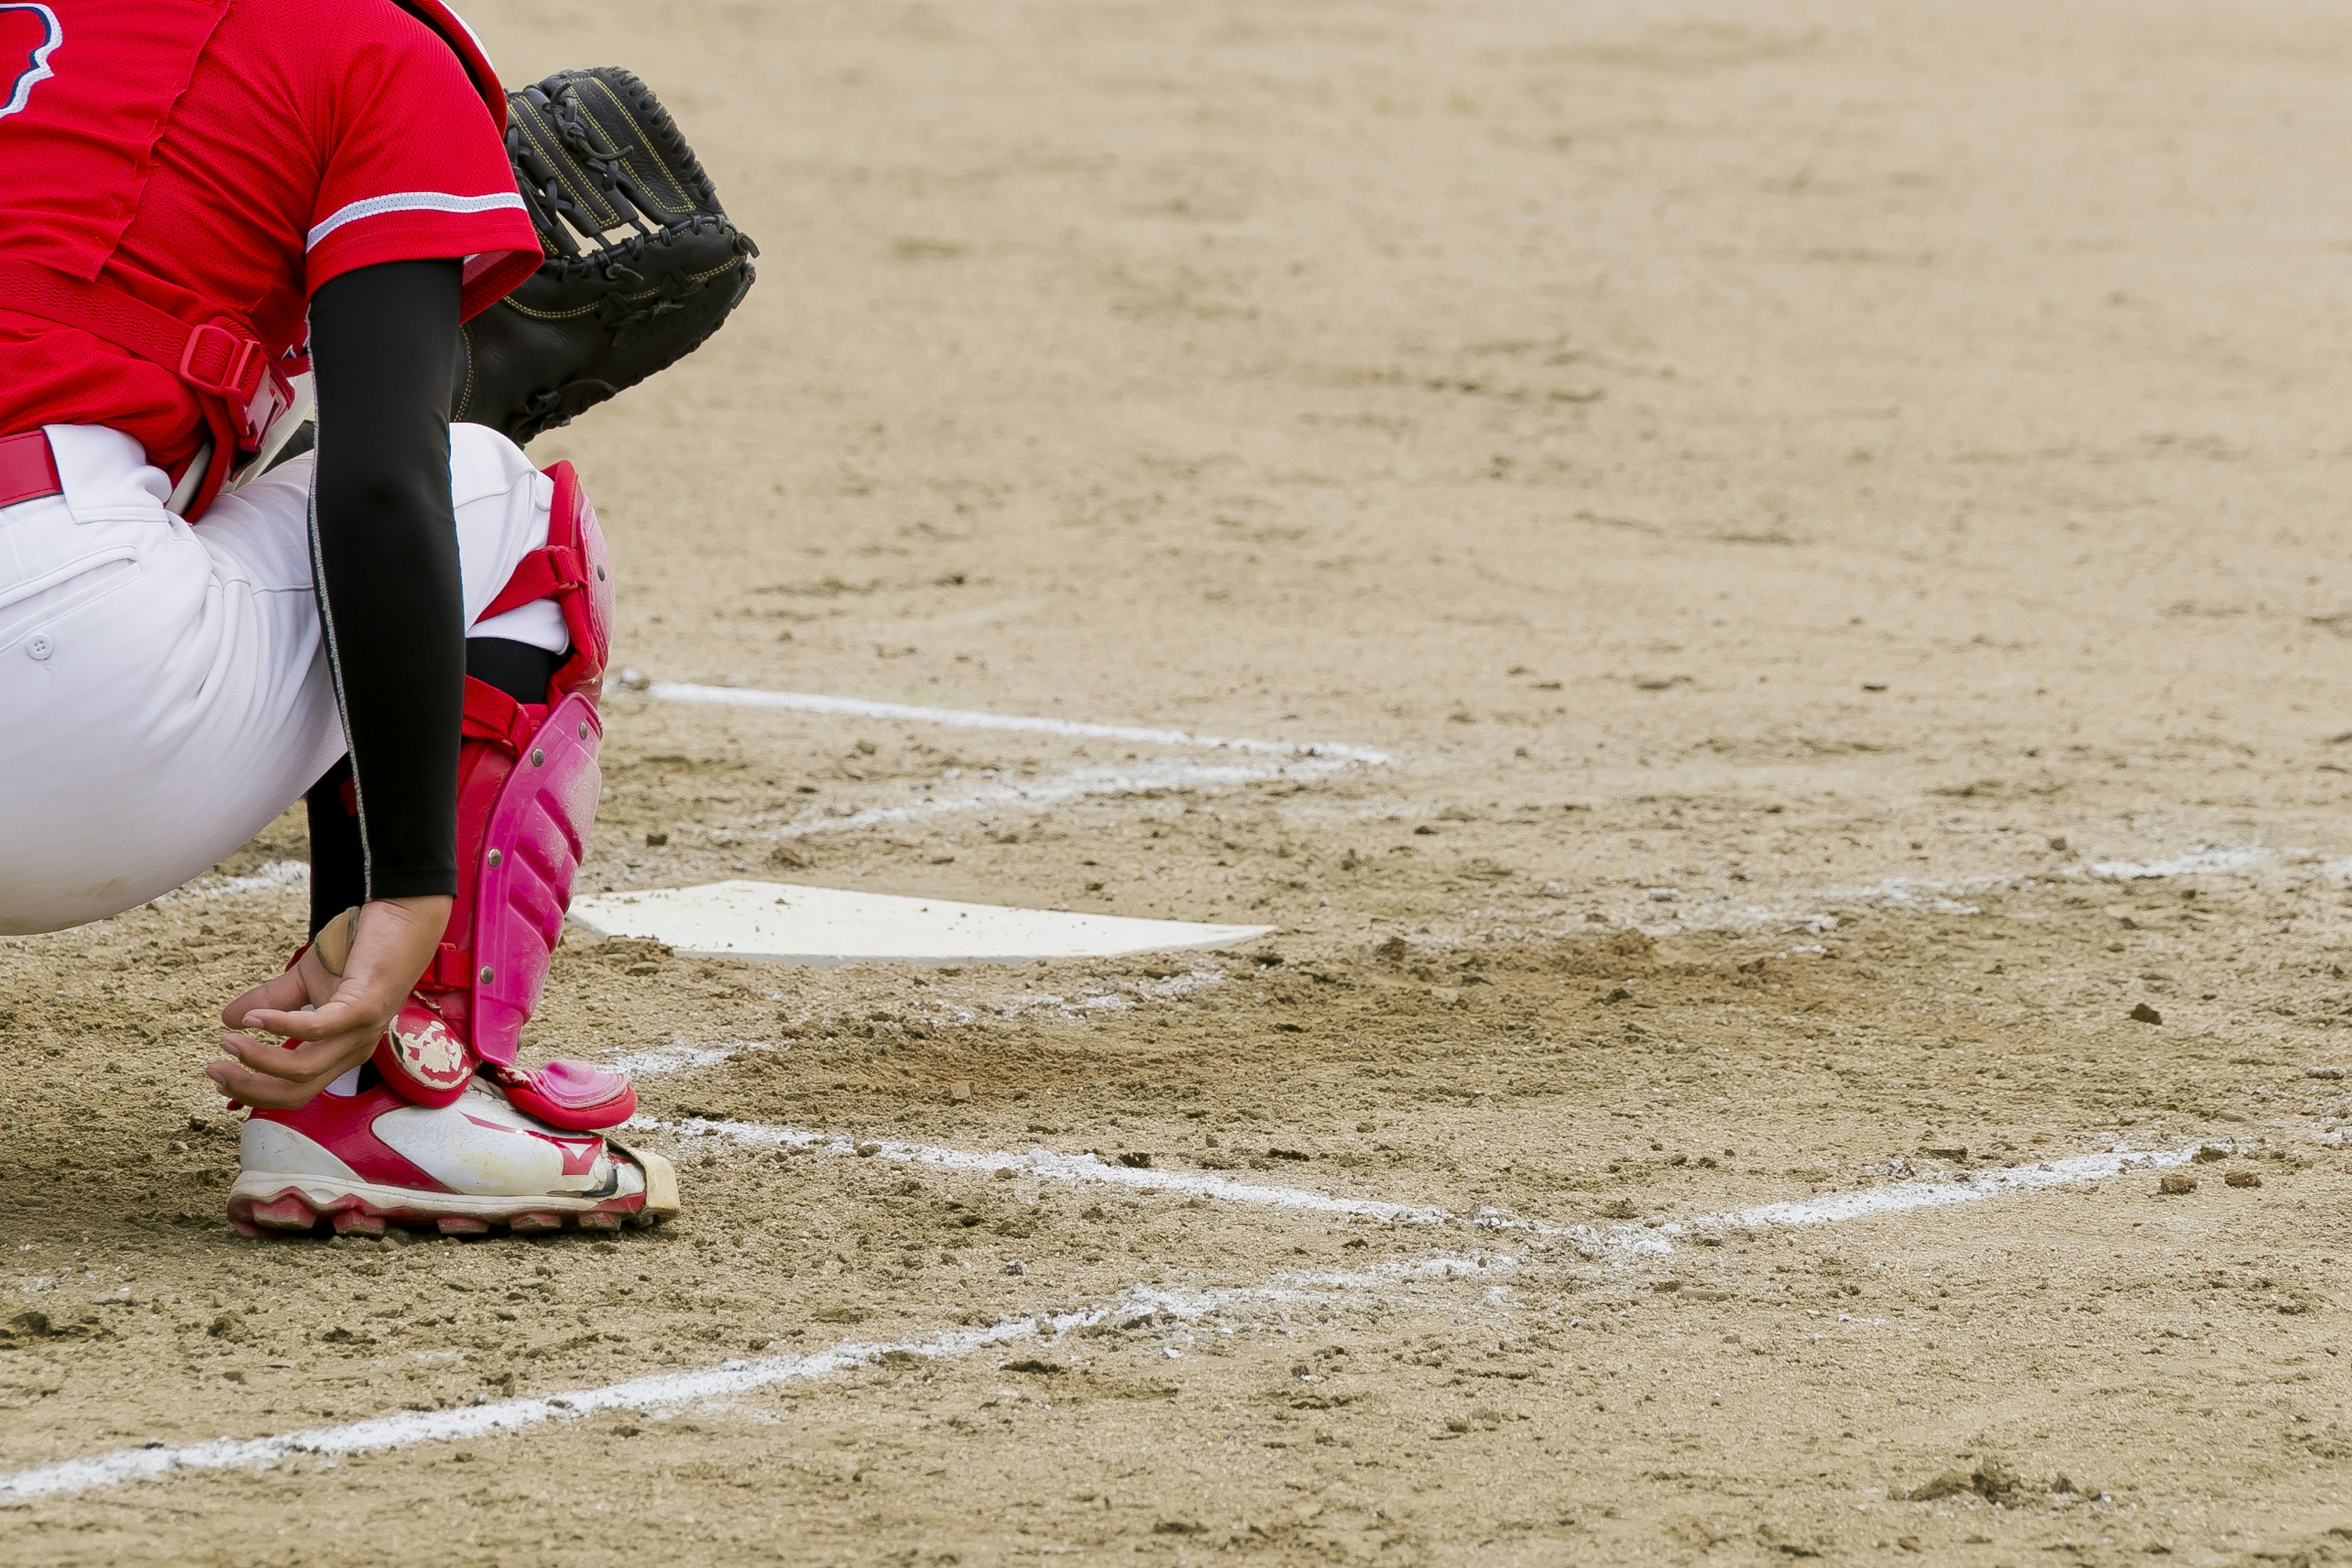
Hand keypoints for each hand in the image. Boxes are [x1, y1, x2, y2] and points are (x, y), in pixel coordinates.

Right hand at [206, 895, 453, 1109]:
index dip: (255, 1092)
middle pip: (298, 1091)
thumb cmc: (358, 953)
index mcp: (340, 1051)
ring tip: (229, 1041)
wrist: (402, 919)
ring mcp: (362, 1031)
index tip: (219, 1078)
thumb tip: (227, 1019)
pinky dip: (282, 1027)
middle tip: (214, 1070)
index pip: (296, 1091)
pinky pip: (319, 1029)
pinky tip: (254, 1019)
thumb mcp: (305, 982)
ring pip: (305, 1069)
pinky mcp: (365, 1006)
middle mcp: (354, 1049)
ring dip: (259, 1060)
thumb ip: (270, 1003)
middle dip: (250, 1087)